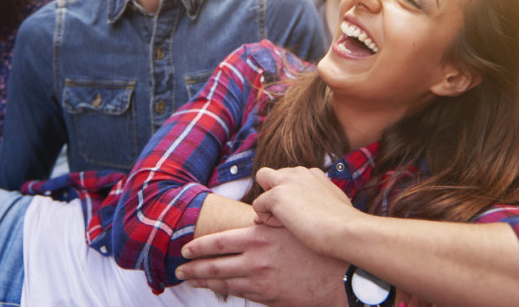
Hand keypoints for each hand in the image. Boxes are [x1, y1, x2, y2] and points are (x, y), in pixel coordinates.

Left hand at [177, 224, 347, 306]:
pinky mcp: (268, 297)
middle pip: (214, 266)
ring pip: (224, 283)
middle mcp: (255, 260)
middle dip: (193, 269)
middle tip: (179, 270)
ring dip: (205, 282)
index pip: (218, 242)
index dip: (198, 247)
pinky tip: (218, 289)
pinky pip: (240, 295)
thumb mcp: (289, 225)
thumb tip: (251, 220)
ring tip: (192, 280)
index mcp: (258, 237)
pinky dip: (226, 292)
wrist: (339, 273)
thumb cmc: (315, 244)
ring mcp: (261, 281)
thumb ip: (267, 222)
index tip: (184, 250)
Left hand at [252, 166, 358, 254]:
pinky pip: (258, 206)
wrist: (345, 231)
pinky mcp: (276, 196)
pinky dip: (267, 219)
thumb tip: (311, 209)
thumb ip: (320, 200)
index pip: (291, 178)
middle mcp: (299, 172)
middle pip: (273, 175)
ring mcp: (287, 182)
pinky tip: (284, 228)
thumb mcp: (334, 204)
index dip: (291, 196)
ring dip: (268, 201)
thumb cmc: (344, 225)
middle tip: (288, 217)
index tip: (302, 214)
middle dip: (275, 194)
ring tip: (283, 222)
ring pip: (262, 179)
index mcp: (313, 174)